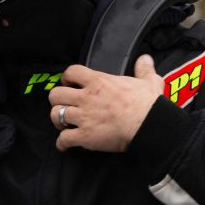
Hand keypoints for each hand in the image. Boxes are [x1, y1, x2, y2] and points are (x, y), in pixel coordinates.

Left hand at [48, 55, 163, 152]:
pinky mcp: (85, 136)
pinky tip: (65, 144)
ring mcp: (84, 117)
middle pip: (56, 94)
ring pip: (56, 115)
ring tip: (64, 124)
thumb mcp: (148, 81)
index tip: (69, 83)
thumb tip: (145, 59)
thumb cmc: (148, 105)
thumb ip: (143, 69)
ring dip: (58, 120)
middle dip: (57, 100)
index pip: (72, 72)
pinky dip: (62, 143)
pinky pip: (64, 139)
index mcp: (99, 82)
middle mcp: (87, 97)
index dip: (67, 77)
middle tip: (64, 104)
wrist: (149, 126)